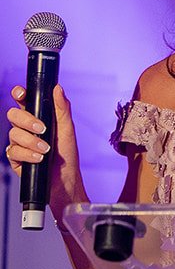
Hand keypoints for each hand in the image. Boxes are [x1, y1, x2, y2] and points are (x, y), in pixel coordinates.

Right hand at [6, 84, 81, 206]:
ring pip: (13, 133)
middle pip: (13, 115)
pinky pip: (13, 151)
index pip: (24, 101)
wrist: (64, 180)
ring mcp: (19, 142)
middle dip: (27, 120)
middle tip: (42, 129)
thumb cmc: (67, 154)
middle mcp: (26, 128)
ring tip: (46, 149)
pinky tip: (39, 159)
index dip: (19, 94)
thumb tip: (58, 88)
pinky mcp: (14, 157)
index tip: (21, 93)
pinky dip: (28, 154)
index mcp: (38, 117)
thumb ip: (62, 109)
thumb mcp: (68, 129)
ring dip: (31, 141)